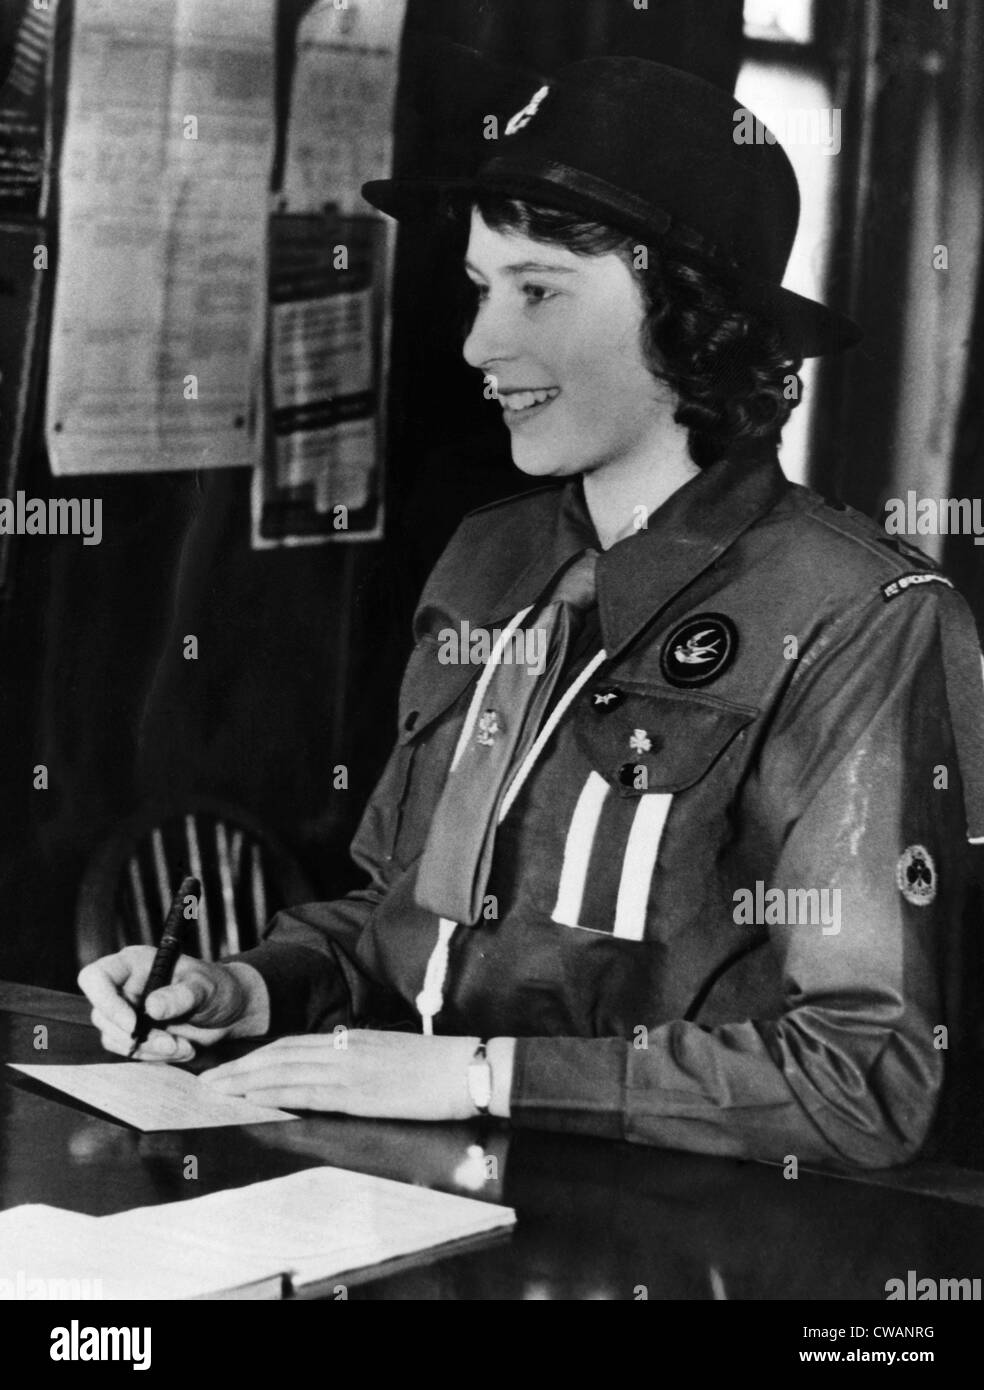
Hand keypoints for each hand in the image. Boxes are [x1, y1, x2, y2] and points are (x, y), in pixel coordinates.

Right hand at [77, 947, 267, 1062]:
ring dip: (149, 1049)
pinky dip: (154, 1056)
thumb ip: (181, 996)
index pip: (95, 977)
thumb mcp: (206, 987)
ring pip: (114, 1038)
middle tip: (173, 1043)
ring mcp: (127, 1011)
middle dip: (138, 1036)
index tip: (134, 1023)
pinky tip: (181, 1049)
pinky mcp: (135, 1033)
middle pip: (101, 1015)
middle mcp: (125, 986)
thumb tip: (152, 1007)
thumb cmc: (219, 988)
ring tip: (184, 1046)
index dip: (105, 1002)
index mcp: (134, 963)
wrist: (231, 1012)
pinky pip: (129, 1051)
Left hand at [201, 1030, 480, 1121]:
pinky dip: (273, 1092)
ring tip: (216, 1090)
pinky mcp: (358, 1091)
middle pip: (281, 1053)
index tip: (233, 1067)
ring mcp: (349, 1068)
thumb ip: (363, 1061)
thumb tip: (339, 1074)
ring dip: (245, 1080)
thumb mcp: (394, 1057)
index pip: (294, 1044)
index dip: (260, 1055)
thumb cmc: (440, 1068)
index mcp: (354, 1040)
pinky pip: (306, 1090)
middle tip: (206, 1080)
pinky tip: (253, 1098)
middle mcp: (345, 1048)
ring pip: (285, 1069)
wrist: (469, 1068)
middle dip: (240, 1067)